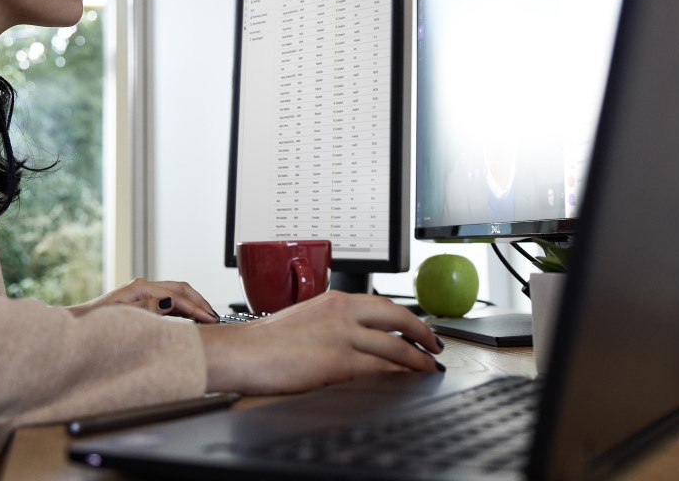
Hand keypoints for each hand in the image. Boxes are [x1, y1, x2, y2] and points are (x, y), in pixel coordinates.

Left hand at [67, 278, 219, 322]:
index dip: (196, 308)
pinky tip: (192, 318)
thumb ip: (147, 309)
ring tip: (208, 317)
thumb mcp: (122, 318)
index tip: (210, 319)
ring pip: (178, 292)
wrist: (77, 325)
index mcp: (140, 288)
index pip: (177, 296)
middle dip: (200, 301)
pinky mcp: (143, 299)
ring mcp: (143, 292)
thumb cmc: (95, 324)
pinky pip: (170, 299)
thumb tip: (169, 301)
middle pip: (181, 288)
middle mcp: (143, 286)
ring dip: (194, 303)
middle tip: (215, 316)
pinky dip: (184, 307)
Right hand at [197, 291, 442, 394]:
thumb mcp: (306, 318)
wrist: (242, 351)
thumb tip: (355, 338)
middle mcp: (343, 312)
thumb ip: (333, 323)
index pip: (383, 304)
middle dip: (423, 333)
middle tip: (436, 345)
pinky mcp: (338, 360)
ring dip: (417, 358)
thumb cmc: (265, 341)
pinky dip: (398, 373)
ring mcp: (342, 335)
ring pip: (395, 345)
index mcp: (335, 299)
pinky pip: (379, 367)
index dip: (408, 317)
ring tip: (429, 367)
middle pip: (398, 317)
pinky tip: (406, 379)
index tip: (418, 328)